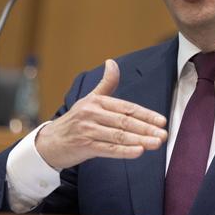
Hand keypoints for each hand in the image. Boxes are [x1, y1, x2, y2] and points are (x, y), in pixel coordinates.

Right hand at [35, 59, 167, 169]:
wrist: (50, 142)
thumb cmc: (75, 120)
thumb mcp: (90, 99)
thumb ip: (106, 84)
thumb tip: (112, 62)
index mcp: (97, 102)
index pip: (127, 108)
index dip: (146, 115)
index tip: (162, 121)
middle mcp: (92, 113)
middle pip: (125, 122)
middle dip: (147, 128)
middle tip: (164, 135)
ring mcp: (88, 130)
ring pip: (119, 136)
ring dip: (140, 140)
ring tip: (157, 143)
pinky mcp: (84, 146)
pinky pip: (108, 149)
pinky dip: (124, 151)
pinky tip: (138, 152)